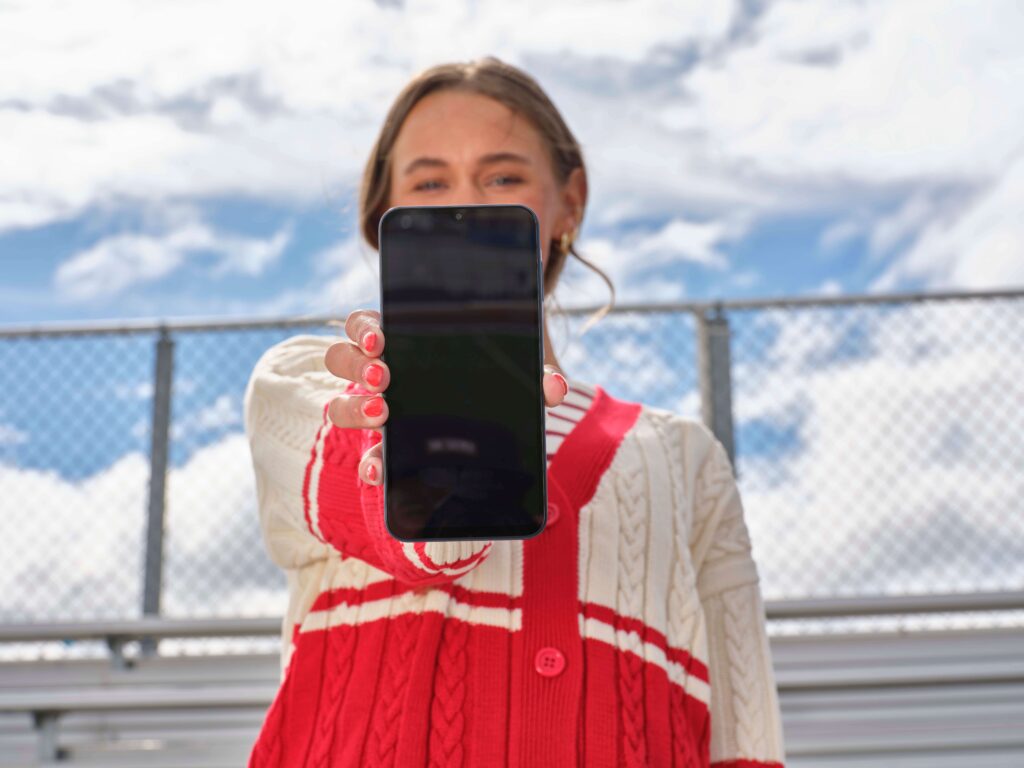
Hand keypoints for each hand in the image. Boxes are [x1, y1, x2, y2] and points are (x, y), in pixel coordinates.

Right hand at [324, 308, 570, 485]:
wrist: (500, 420)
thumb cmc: (501, 382)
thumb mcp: (521, 374)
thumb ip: (538, 376)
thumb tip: (555, 389)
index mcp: (406, 343)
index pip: (366, 325)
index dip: (364, 329)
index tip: (381, 339)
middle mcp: (384, 375)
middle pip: (342, 359)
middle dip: (357, 366)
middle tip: (385, 377)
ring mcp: (381, 413)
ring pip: (341, 405)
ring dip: (354, 408)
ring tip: (384, 413)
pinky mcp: (390, 451)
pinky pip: (368, 456)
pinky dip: (370, 463)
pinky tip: (381, 470)